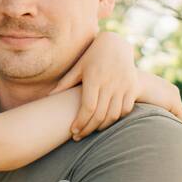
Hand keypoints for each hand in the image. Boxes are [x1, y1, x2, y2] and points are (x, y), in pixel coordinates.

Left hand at [48, 31, 181, 136]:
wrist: (117, 44)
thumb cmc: (93, 57)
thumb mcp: (78, 67)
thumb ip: (65, 83)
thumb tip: (49, 97)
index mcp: (94, 78)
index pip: (88, 107)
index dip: (81, 122)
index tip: (73, 131)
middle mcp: (110, 82)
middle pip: (100, 114)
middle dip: (88, 129)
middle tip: (78, 136)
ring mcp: (123, 85)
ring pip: (113, 115)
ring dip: (101, 126)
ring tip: (91, 130)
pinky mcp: (133, 86)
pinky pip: (125, 109)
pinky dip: (116, 118)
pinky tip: (106, 121)